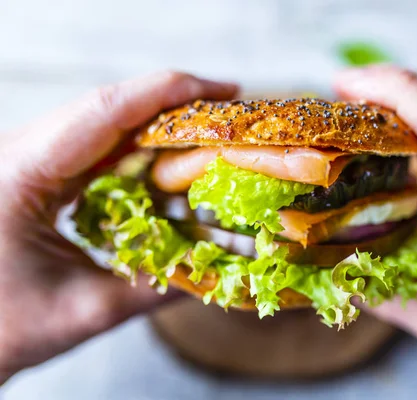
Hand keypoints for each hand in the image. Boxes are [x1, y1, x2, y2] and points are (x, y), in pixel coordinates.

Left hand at [0, 71, 236, 382]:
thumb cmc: (0, 328)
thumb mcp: (82, 312)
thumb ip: (155, 290)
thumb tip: (220, 270)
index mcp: (20, 172)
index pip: (104, 111)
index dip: (168, 94)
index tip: (223, 90)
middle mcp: (21, 151)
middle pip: (110, 107)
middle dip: (175, 105)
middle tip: (230, 113)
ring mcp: (30, 157)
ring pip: (106, 122)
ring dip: (160, 124)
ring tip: (211, 132)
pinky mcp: (40, 171)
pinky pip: (97, 145)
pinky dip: (141, 147)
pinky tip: (171, 157)